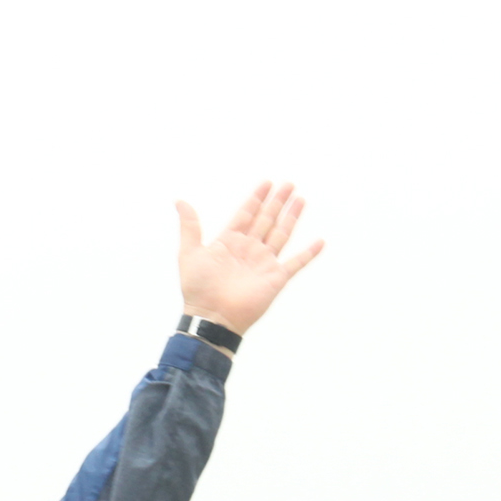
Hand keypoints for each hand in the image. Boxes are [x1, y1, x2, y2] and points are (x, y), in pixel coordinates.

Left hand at [176, 182, 322, 336]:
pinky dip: (308, 253)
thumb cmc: (198, 289)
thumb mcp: (190, 253)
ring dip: (292, 217)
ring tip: (301, 199)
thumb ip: (190, 226)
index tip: (266, 183)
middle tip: (289, 184)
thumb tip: (180, 201)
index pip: (246, 214)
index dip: (256, 198)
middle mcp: (249, 250)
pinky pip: (295, 263)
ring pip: (282, 234)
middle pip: (266, 219)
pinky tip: (320, 242)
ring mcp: (263, 263)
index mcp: (230, 242)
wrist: (211, 317)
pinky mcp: (275, 278)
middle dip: (277, 202)